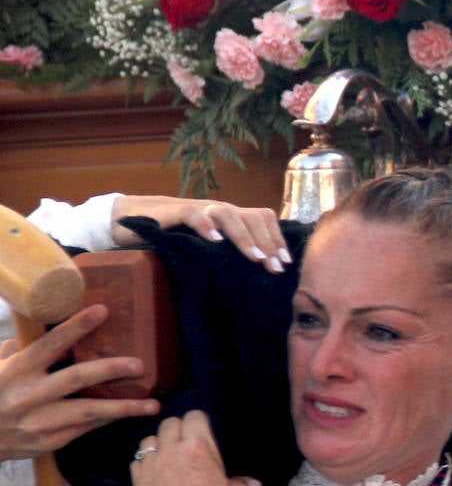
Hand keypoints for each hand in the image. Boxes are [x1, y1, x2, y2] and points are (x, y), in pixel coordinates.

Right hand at [0, 305, 159, 460]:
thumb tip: (43, 327)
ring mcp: (40, 422)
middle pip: (76, 378)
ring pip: (89, 412)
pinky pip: (85, 428)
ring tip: (152, 404)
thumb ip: (19, 349)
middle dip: (110, 369)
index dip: (76, 326)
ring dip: (124, 408)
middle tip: (139, 365)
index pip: (50, 343)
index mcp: (16, 371)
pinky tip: (129, 413)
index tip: (102, 310)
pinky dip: (108, 419)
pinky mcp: (50, 442)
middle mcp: (29, 396)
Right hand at [113, 195, 290, 273]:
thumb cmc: (174, 237)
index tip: (286, 263)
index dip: (277, 238)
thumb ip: (228, 254)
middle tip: (275, 268)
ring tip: (256, 259)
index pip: (262, 219)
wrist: (130, 219)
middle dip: (268, 243)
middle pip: (252, 216)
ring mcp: (197, 208)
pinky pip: (192, 213)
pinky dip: (206, 225)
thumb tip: (257, 277)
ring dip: (245, 237)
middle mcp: (217, 210)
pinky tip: (215, 241)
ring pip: (228, 213)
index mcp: (230, 217)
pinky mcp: (172, 211)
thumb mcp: (206, 247)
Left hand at [131, 410, 260, 485]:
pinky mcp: (138, 484)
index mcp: (200, 448)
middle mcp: (172, 452)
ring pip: (148, 441)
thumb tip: (252, 483)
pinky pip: (136, 463)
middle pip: (169, 424)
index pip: (194, 417)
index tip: (202, 431)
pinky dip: (145, 465)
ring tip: (166, 458)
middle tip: (185, 443)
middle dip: (178, 429)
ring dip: (158, 445)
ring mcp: (152, 468)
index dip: (199, 422)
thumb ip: (242, 483)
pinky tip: (154, 475)